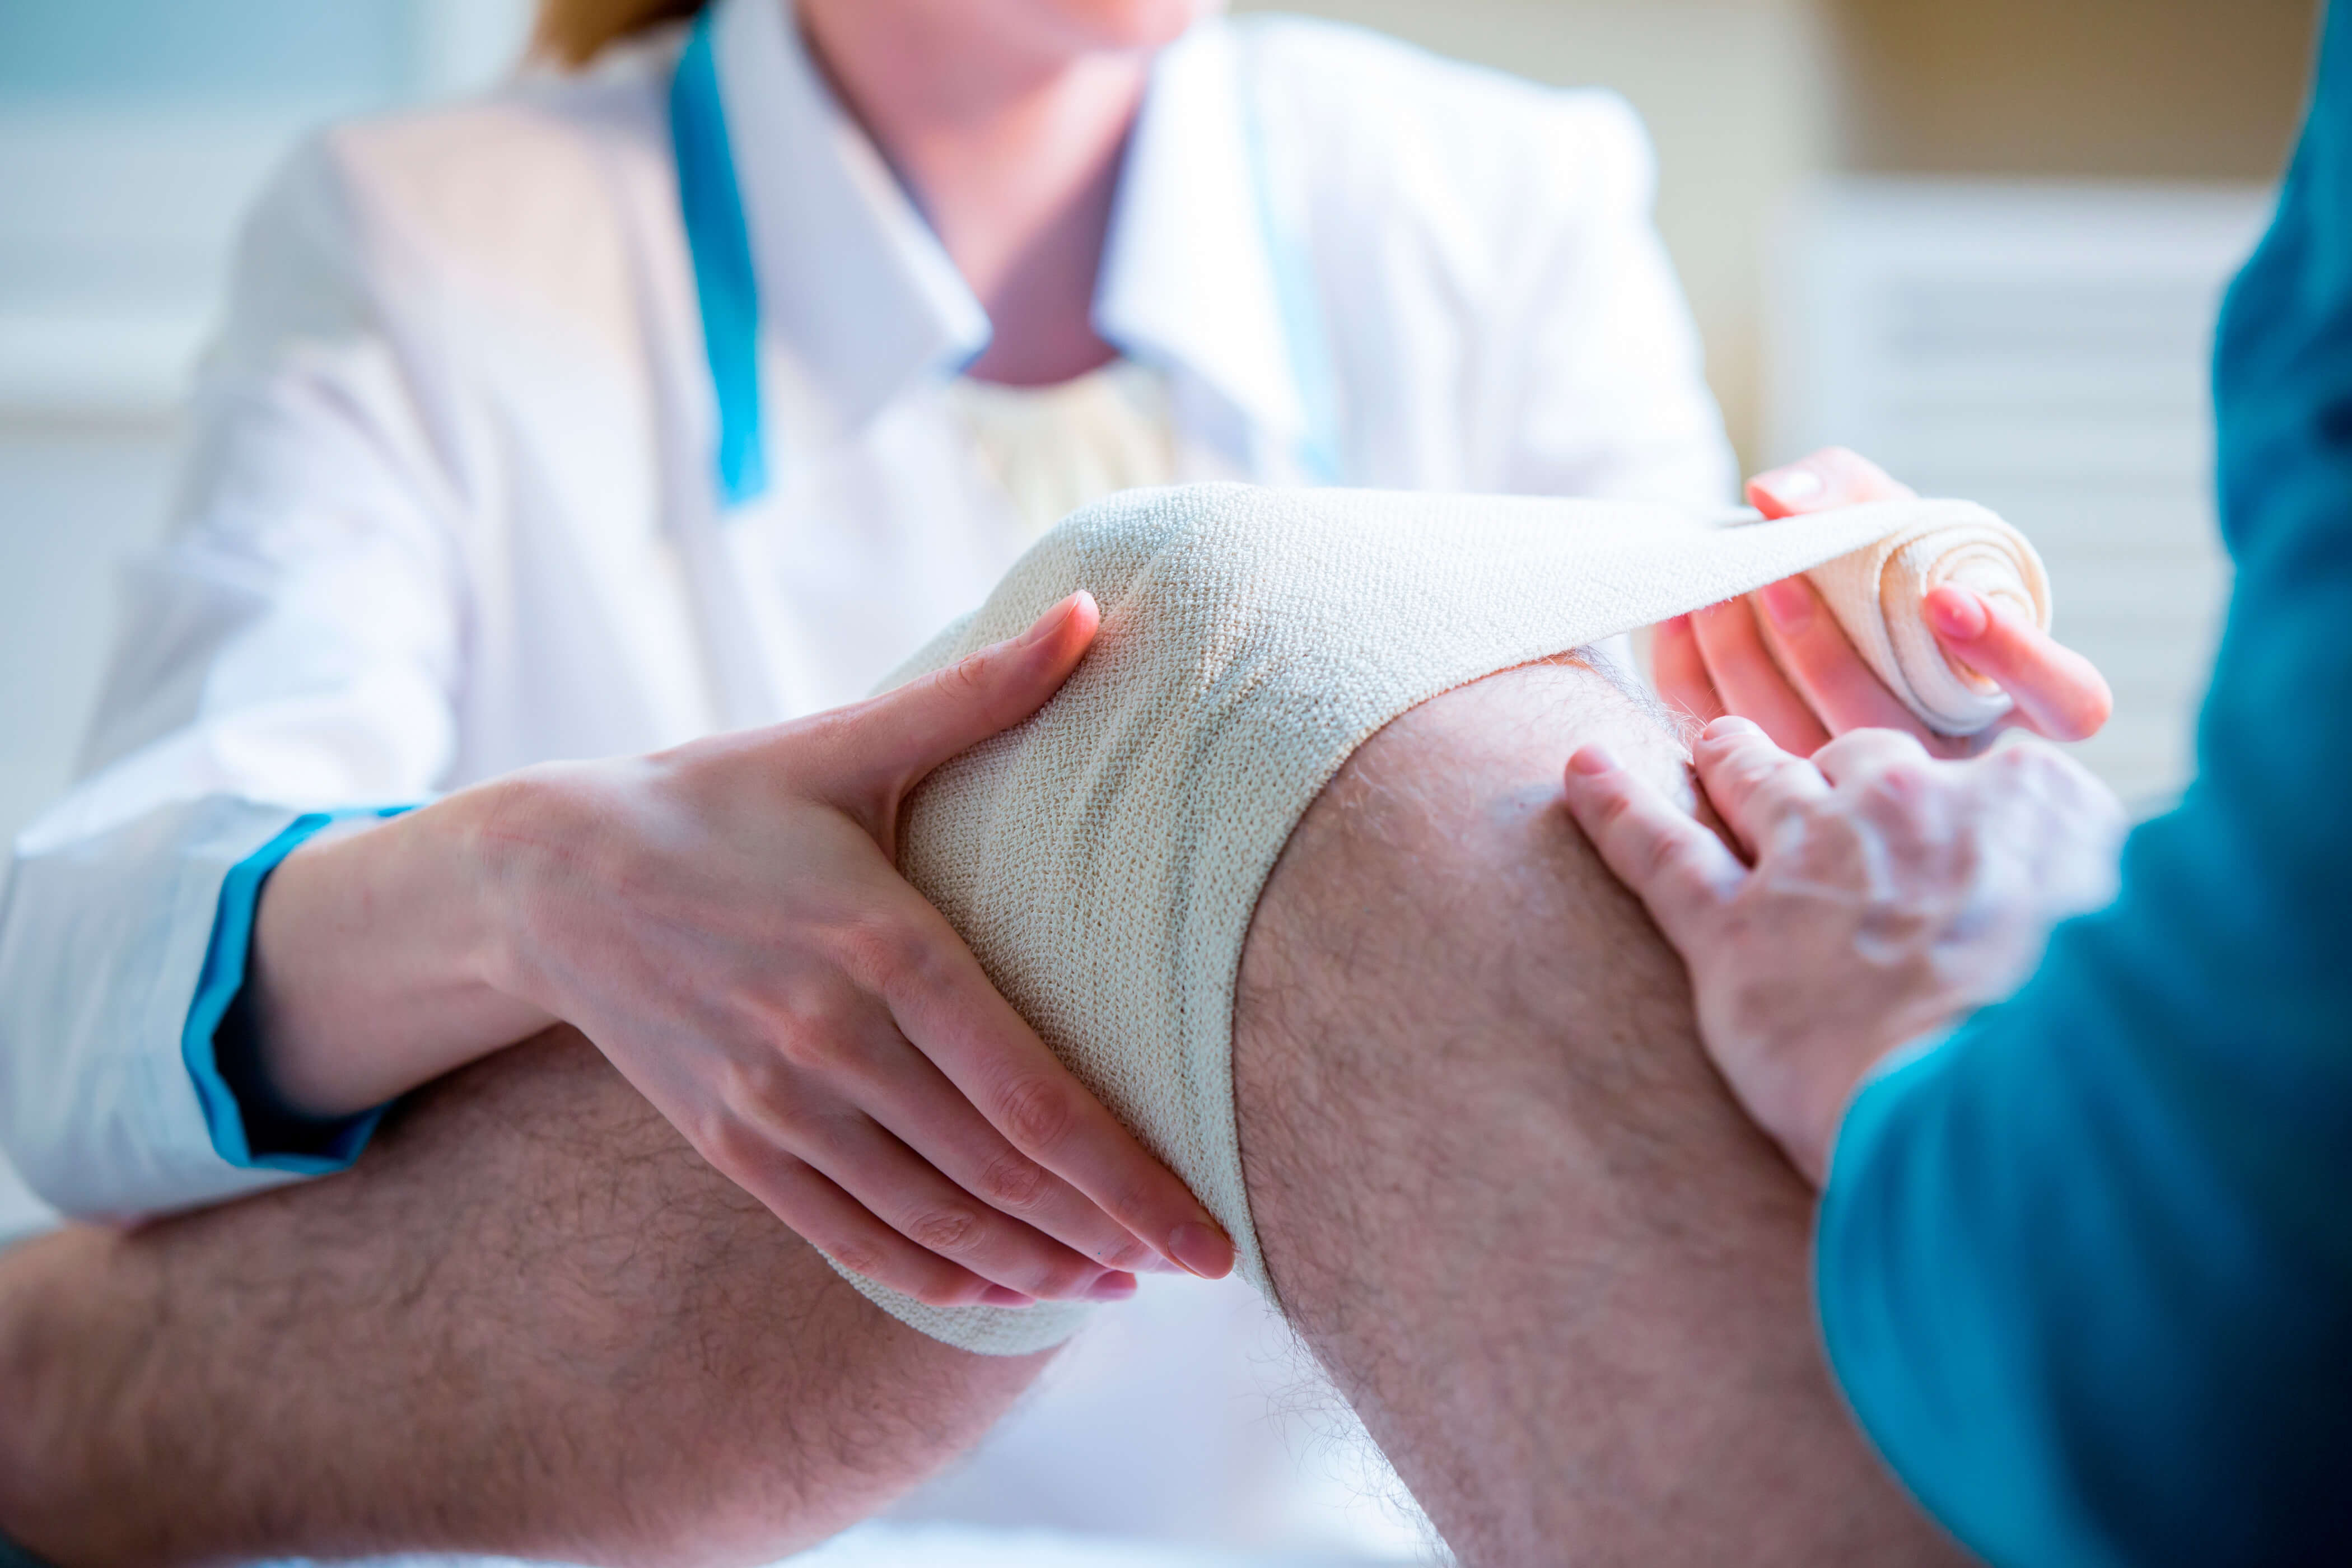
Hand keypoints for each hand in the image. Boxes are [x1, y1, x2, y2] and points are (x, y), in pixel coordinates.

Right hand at [476, 593, 1234, 1306]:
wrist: (548, 875)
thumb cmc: (721, 801)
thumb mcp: (844, 742)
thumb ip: (978, 693)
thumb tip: (1094, 613)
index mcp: (883, 944)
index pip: (1033, 1096)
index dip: (1130, 1177)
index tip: (1211, 1235)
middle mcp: (831, 1040)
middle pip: (998, 1173)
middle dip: (1108, 1232)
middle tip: (1199, 1265)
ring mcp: (775, 1105)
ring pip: (932, 1220)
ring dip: (1035, 1264)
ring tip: (1120, 1283)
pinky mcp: (734, 1145)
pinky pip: (851, 1238)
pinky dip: (936, 1279)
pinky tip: (1005, 1292)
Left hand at [1560, 717, 2124, 1184]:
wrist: (2011, 1109)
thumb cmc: (2087, 1054)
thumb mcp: (2134, 948)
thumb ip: (2093, 904)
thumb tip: (2081, 917)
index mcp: (2024, 800)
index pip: (1969, 773)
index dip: (1944, 801)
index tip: (1936, 820)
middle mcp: (1908, 805)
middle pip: (1852, 760)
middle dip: (1827, 769)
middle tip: (1804, 773)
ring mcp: (1812, 859)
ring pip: (1751, 780)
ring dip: (1726, 758)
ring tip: (1706, 745)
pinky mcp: (1734, 931)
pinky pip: (1657, 848)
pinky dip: (1612, 807)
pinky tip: (1579, 773)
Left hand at [1652, 447, 2114, 757]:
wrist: (1813, 610)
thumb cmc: (1881, 568)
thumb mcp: (1888, 516)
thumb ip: (1851, 492)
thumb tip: (1777, 497)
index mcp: (2010, 696)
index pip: (2068, 701)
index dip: (2017, 655)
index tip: (1946, 598)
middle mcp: (1946, 758)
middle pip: (1893, 730)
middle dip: (1823, 653)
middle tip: (1773, 579)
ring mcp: (1862, 789)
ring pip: (1801, 748)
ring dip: (1746, 663)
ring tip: (1717, 591)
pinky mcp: (1777, 791)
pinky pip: (1726, 746)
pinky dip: (1692, 679)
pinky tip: (1681, 619)